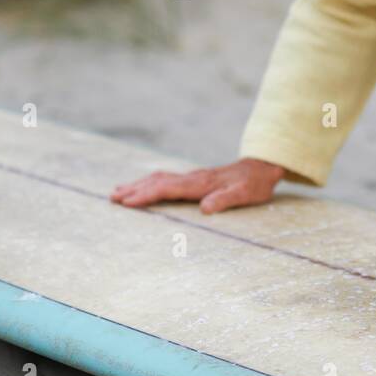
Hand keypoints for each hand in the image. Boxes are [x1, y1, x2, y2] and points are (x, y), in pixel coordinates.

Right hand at [110, 158, 283, 213]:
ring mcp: (192, 177)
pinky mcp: (194, 179)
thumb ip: (225, 199)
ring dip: (138, 185)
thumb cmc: (254, 184)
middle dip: (135, 190)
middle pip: (158, 182)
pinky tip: (142, 186)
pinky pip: (166, 179)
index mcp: (200, 183)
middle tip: (112, 198)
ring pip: (159, 178)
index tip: (128, 202)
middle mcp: (192, 178)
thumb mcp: (245, 194)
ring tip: (117, 191)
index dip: (147, 195)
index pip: (168, 188)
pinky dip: (149, 182)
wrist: (263, 167)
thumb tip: (205, 208)